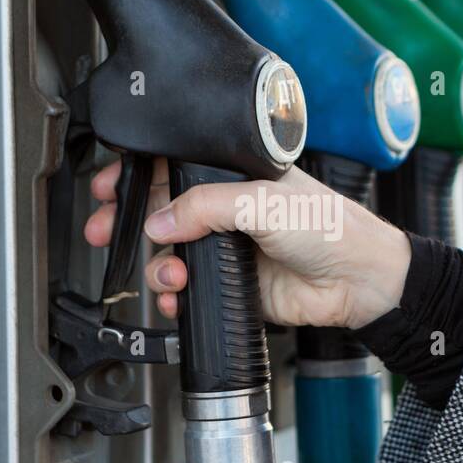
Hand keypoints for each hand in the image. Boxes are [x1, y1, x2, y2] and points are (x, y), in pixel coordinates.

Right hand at [84, 158, 410, 329]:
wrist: (359, 281)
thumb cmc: (330, 228)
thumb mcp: (262, 202)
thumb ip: (205, 206)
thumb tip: (159, 219)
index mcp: (234, 175)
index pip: (174, 166)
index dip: (137, 175)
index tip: (107, 187)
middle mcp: (228, 209)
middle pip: (161, 210)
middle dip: (127, 222)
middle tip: (103, 231)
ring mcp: (228, 248)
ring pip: (170, 253)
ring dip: (157, 265)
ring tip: (168, 273)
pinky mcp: (232, 285)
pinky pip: (189, 289)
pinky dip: (174, 295)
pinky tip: (176, 296)